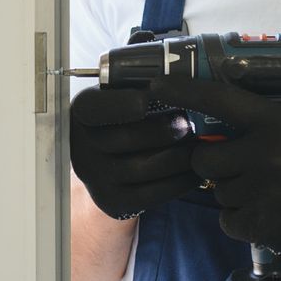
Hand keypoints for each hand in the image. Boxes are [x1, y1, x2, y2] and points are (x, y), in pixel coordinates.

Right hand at [68, 85, 201, 219]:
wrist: (105, 159)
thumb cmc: (123, 117)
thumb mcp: (120, 95)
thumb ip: (138, 85)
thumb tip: (178, 79)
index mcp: (81, 112)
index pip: (95, 108)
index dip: (122, 104)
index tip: (148, 99)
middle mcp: (81, 147)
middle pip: (127, 139)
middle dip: (165, 131)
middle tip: (190, 124)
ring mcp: (96, 178)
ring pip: (145, 168)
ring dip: (180, 156)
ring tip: (199, 145)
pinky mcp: (112, 201)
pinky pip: (152, 194)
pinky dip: (180, 182)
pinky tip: (196, 170)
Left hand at [148, 76, 280, 270]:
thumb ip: (275, 112)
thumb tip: (230, 93)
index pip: (220, 100)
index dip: (184, 92)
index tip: (156, 86)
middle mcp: (268, 156)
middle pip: (204, 158)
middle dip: (209, 161)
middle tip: (230, 162)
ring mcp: (265, 193)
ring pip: (218, 191)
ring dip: (231, 190)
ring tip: (265, 188)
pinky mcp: (264, 226)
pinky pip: (228, 219)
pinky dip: (240, 217)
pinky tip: (268, 210)